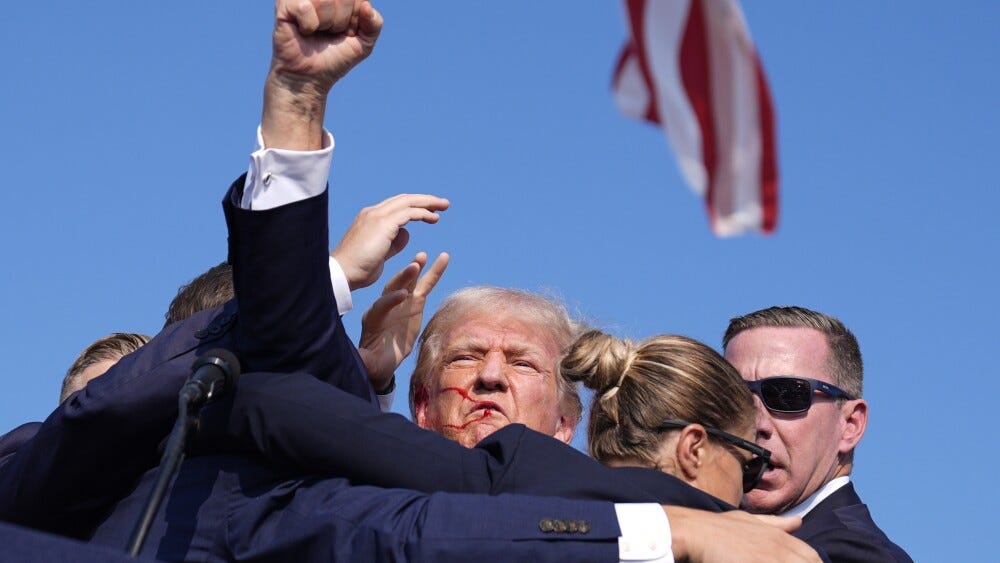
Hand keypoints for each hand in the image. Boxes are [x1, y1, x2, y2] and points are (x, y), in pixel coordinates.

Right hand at [262, 0, 382, 149]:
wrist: (309, 78)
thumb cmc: (334, 59)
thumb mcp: (363, 44)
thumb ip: (374, 24)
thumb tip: (366, 5)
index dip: (356, 19)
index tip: (346, 32)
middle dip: (341, 21)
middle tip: (329, 33)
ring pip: (325, 0)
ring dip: (326, 24)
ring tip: (317, 32)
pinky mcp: (285, 5)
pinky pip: (305, 6)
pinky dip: (309, 25)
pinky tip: (303, 31)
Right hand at [331, 194, 449, 290]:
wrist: (343, 274)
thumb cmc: (358, 270)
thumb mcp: (380, 253)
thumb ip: (393, 243)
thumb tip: (405, 234)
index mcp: (369, 218)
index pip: (395, 206)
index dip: (413, 206)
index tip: (430, 211)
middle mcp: (372, 213)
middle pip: (403, 199)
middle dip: (424, 200)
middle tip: (442, 203)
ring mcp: (377, 216)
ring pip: (408, 202)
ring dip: (428, 203)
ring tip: (443, 206)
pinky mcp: (383, 224)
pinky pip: (409, 213)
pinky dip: (423, 213)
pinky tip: (434, 219)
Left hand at [358, 252, 448, 390]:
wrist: (383, 358)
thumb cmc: (376, 361)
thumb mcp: (369, 362)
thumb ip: (366, 359)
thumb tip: (361, 360)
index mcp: (373, 318)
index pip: (382, 306)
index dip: (391, 301)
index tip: (402, 297)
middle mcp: (386, 305)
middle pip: (393, 287)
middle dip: (403, 278)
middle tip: (414, 266)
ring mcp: (401, 301)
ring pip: (409, 282)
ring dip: (416, 268)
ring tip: (423, 256)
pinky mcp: (415, 302)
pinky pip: (426, 285)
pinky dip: (434, 272)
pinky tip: (443, 258)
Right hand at [664, 506, 819, 561]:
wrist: (695, 533)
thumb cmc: (718, 527)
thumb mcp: (749, 520)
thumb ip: (776, 523)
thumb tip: (799, 520)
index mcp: (779, 537)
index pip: (812, 556)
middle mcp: (779, 549)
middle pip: (810, 562)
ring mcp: (769, 559)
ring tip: (763, 562)